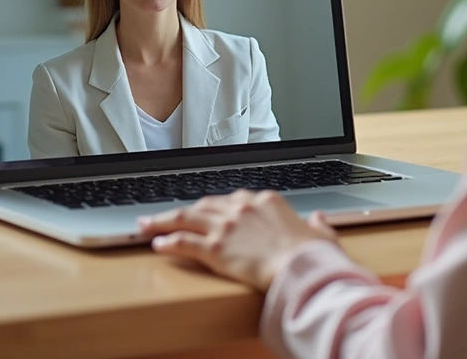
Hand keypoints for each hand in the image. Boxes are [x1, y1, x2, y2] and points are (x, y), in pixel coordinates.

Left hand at [137, 190, 338, 290]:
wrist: (302, 267)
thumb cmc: (313, 255)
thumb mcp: (322, 235)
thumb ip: (317, 225)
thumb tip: (318, 219)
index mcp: (264, 202)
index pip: (233, 199)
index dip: (216, 207)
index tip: (207, 211)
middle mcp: (241, 209)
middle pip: (204, 205)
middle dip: (183, 210)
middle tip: (167, 214)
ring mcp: (225, 228)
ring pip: (186, 219)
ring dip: (162, 220)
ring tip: (144, 224)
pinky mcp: (215, 249)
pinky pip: (184, 242)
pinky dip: (167, 241)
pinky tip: (156, 243)